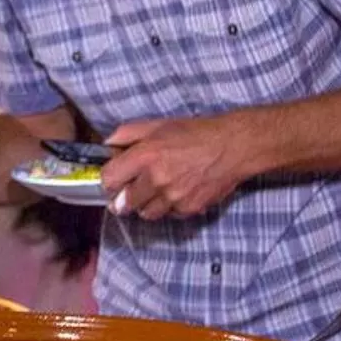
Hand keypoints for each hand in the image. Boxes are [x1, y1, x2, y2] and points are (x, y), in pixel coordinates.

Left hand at [100, 114, 259, 219]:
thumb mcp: (156, 125)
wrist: (233, 146)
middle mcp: (156, 179)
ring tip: (158, 189)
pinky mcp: (189, 208)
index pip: (109, 180)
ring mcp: (173, 197)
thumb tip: (106, 146)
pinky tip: (178, 191)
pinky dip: (170, 207)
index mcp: (145, 156)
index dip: (109, 180)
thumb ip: (126, 134)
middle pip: (125, 204)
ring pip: (146, 213)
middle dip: (126, 197)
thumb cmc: (195, 133)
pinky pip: (169, 215)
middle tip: (133, 189)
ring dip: (147, 205)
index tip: (113, 180)